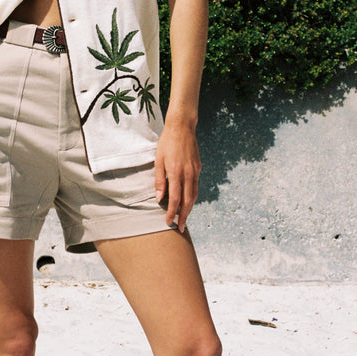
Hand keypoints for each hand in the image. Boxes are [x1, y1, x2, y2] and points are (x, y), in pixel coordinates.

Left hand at [154, 119, 201, 234]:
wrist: (182, 127)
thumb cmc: (167, 143)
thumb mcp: (158, 160)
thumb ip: (159, 180)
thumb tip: (159, 198)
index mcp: (176, 173)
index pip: (174, 199)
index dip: (172, 213)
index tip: (168, 222)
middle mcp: (188, 174)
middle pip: (187, 201)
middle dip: (183, 216)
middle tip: (180, 228)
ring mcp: (195, 171)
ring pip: (194, 195)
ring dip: (189, 209)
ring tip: (184, 218)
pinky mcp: (198, 168)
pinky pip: (196, 186)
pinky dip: (192, 197)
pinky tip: (188, 202)